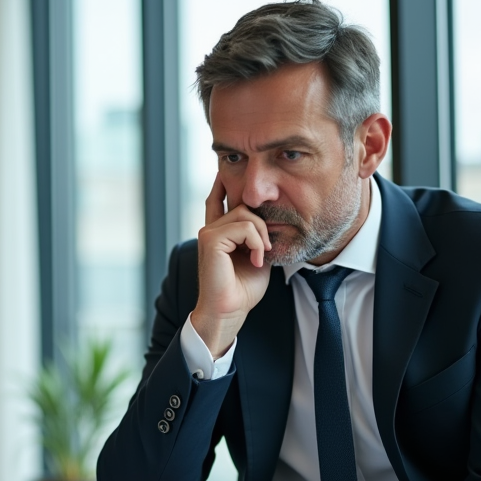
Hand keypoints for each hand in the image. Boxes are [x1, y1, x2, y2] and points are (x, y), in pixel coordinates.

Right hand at [191, 177, 273, 356]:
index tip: (226, 170)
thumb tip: (272, 218)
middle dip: (262, 225)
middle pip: (243, 206)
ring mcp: (208, 233)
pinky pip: (244, 226)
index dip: (223, 183)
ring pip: (245, 214)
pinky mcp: (210, 240)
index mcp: (218, 232)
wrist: (230, 310)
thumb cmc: (243, 289)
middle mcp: (210, 229)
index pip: (218, 198)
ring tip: (262, 257)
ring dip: (262, 235)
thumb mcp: (257, 255)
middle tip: (266, 249)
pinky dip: (257, 243)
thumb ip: (258, 235)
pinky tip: (257, 260)